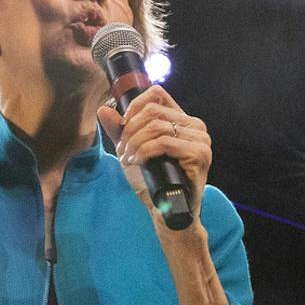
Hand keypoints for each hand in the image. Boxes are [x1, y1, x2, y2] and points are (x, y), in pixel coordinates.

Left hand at [96, 85, 212, 222]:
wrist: (166, 211)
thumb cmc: (152, 181)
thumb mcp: (132, 151)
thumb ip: (119, 130)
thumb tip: (103, 110)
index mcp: (181, 119)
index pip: (157, 94)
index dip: (135, 106)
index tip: (123, 126)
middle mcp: (194, 126)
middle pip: (153, 110)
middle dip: (130, 130)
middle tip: (123, 149)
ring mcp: (200, 139)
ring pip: (157, 127)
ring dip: (135, 142)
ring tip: (129, 158)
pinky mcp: (200, 154)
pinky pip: (164, 143)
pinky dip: (145, 151)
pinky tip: (138, 162)